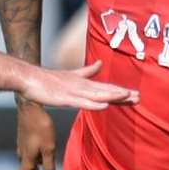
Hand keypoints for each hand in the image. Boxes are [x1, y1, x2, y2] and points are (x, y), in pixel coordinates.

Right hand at [8, 102, 57, 169]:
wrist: (30, 107)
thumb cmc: (42, 127)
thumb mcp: (50, 148)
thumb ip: (49, 165)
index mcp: (27, 160)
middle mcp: (22, 155)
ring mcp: (22, 148)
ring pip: (31, 165)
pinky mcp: (24, 141)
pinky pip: (31, 155)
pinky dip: (38, 161)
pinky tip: (46, 156)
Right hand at [20, 60, 138, 110]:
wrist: (28, 78)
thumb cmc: (48, 79)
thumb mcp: (71, 75)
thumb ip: (87, 71)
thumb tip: (100, 64)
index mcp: (83, 83)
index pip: (106, 88)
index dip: (120, 91)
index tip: (135, 94)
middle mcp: (81, 86)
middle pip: (105, 91)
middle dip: (122, 95)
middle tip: (139, 97)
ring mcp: (74, 92)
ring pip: (97, 94)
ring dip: (113, 96)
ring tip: (128, 97)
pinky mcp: (65, 98)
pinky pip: (82, 102)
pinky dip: (94, 104)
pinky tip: (105, 105)